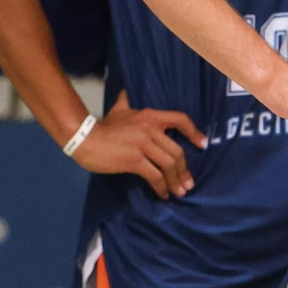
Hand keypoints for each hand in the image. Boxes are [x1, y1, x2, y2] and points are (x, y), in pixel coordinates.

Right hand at [72, 91, 207, 199]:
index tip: (202, 144)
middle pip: (177, 151)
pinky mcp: (135, 160)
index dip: (194, 132)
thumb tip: (125, 92)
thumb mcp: (118, 110)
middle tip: (187, 183)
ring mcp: (144, 145)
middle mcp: (151, 129)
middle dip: (184, 170)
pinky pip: (154, 176)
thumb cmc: (103, 126)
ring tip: (179, 192)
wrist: (85, 138)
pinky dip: (161, 187)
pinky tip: (162, 194)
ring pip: (168, 165)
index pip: (180, 119)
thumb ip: (125, 102)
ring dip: (176, 181)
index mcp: (151, 116)